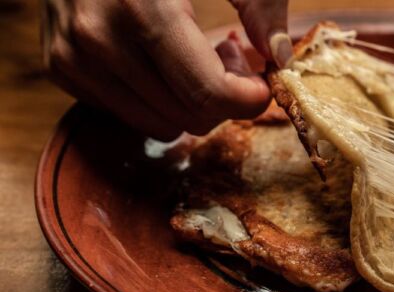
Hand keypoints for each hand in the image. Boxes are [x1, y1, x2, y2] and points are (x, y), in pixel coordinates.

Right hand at [41, 0, 289, 140]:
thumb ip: (259, 2)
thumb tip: (280, 56)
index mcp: (142, 8)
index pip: (208, 93)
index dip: (249, 98)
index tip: (264, 83)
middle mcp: (98, 38)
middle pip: (190, 117)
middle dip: (224, 98)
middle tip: (230, 56)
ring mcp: (72, 56)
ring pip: (161, 125)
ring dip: (190, 101)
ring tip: (194, 54)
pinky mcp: (59, 66)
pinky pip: (129, 113)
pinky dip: (156, 96)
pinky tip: (158, 56)